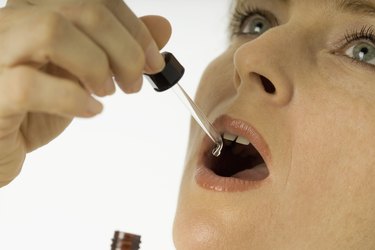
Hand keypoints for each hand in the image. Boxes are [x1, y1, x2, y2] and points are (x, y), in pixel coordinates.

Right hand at [0, 0, 171, 186]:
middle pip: (81, 9)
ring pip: (52, 32)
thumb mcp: (84, 75)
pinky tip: (89, 110)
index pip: (96, 0)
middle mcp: (13, 24)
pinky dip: (72, 99)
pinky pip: (29, 85)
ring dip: (95, 65)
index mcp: (37, 13)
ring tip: (106, 92)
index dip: (134, 28)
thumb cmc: (35, 108)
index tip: (153, 60)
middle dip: (124, 48)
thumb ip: (120, 48)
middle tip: (134, 81)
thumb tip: (161, 28)